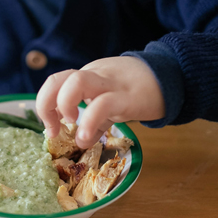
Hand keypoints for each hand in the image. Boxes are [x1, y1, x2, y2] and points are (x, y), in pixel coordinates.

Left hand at [36, 57, 165, 148]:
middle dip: (46, 105)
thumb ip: (96, 120)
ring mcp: (111, 84)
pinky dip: (89, 122)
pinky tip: (88, 138)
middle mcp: (95, 76)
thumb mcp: (112, 103)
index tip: (51, 127)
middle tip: (55, 129)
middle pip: (58, 79)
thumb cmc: (139, 90)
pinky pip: (103, 104)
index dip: (45, 104)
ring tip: (71, 126)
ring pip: (77, 83)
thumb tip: (82, 141)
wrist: (173, 76)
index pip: (55, 82)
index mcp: (88, 76)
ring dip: (65, 106)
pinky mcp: (128, 96)